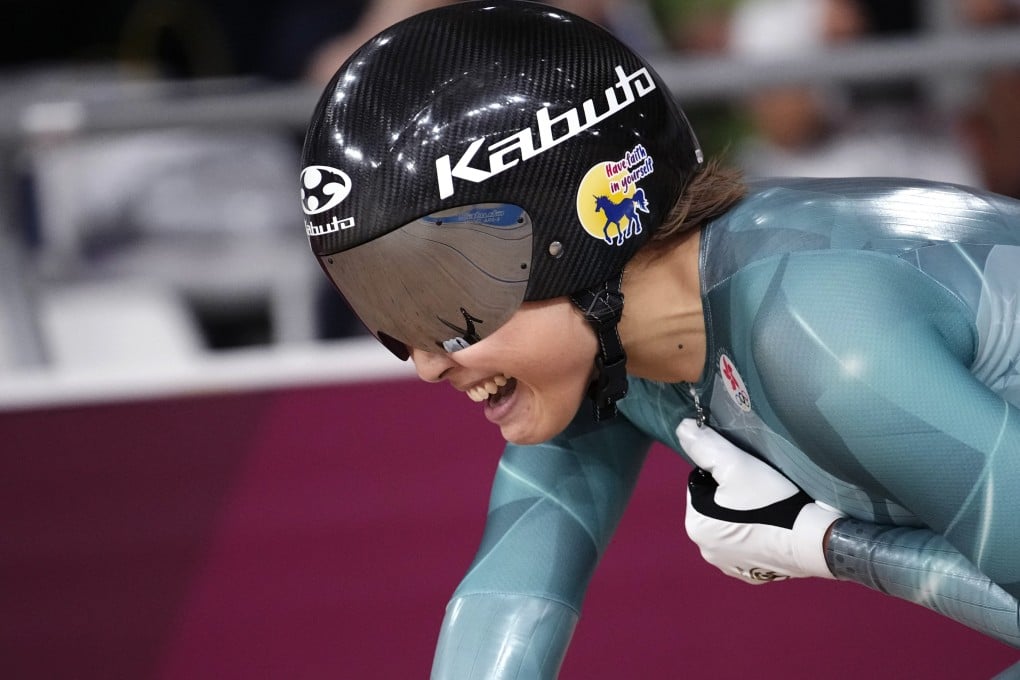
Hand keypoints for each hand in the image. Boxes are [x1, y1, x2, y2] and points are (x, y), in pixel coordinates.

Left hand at [677, 419, 843, 583]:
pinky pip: (750, 544)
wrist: (816, 540)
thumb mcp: (735, 463)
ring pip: (731, 525)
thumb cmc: (771, 500)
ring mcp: (730, 565)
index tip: (745, 474)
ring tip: (769, 506)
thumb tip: (682, 429)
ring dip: (744, 514)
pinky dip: (758, 535)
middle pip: (714, 506)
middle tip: (759, 488)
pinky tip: (775, 527)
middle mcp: (706, 550)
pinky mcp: (754, 576)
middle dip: (731, 495)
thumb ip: (705, 446)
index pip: (700, 484)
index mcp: (695, 525)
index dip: (721, 472)